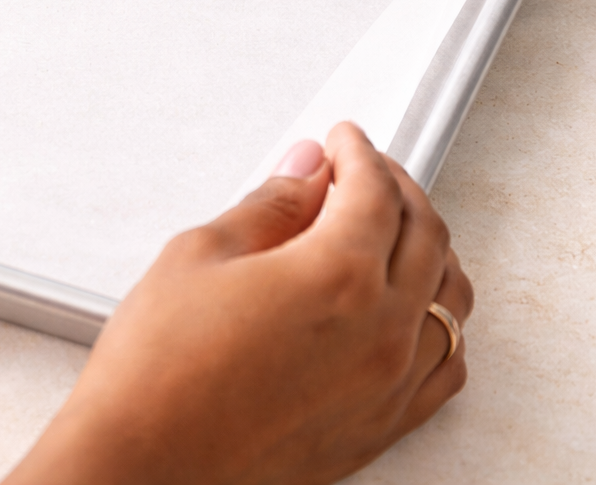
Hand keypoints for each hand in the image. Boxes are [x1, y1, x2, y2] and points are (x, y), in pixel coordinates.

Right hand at [3, 123, 472, 484]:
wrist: (144, 463)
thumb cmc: (158, 374)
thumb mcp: (198, 257)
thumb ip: (267, 207)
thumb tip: (302, 176)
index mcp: (336, 276)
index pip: (374, 191)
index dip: (358, 153)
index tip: (342, 142)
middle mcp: (381, 331)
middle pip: (425, 235)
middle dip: (397, 189)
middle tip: (363, 172)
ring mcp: (389, 385)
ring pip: (451, 298)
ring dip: (429, 250)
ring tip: (391, 231)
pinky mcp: (382, 427)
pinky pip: (448, 366)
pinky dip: (440, 323)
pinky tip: (410, 310)